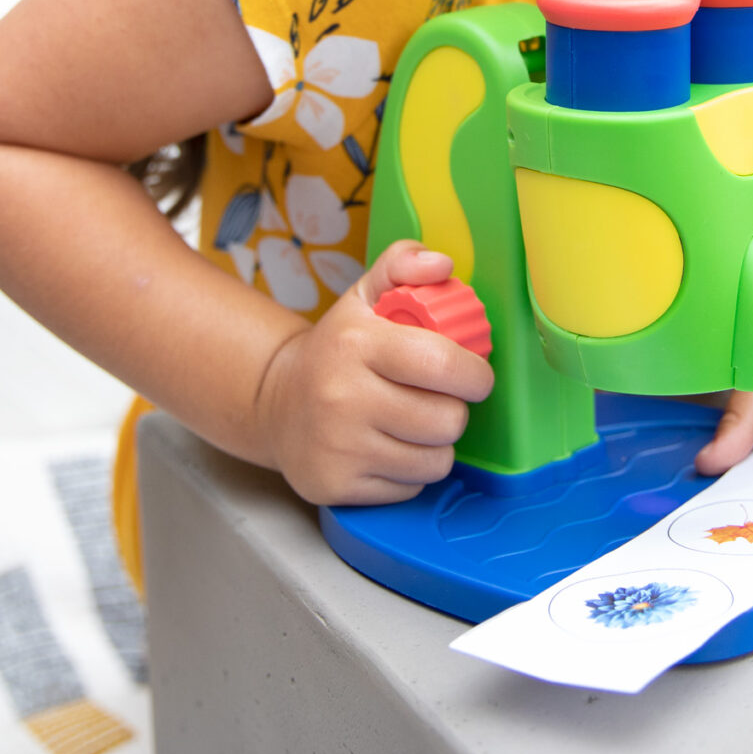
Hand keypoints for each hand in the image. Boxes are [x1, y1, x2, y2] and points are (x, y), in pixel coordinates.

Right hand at [252, 240, 494, 505]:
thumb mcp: (364, 296)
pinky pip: (410, 488)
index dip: (475, 374)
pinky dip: (410, 471)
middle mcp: (342, 397)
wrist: (277, 403)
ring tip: (414, 423)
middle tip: (438, 399)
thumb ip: (403, 265)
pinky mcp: (336, 487)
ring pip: (435, 460)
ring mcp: (338, 447)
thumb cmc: (338, 348)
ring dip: (436, 444)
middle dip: (455, 410)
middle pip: (447, 420)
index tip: (474, 375)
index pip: (441, 364)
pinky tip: (389, 448)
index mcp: (355, 344)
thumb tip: (442, 265)